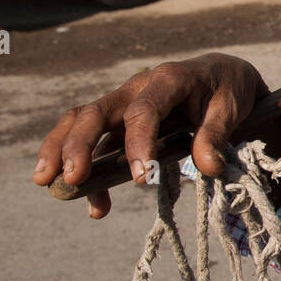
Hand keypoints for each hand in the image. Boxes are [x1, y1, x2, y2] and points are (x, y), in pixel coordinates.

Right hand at [32, 53, 278, 219]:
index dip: (138, 143)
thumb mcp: (231, 108)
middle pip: (96, 113)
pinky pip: (94, 142)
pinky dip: (86, 168)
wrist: (223, 76)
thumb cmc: (227, 90)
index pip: (143, 111)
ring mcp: (123, 104)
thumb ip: (217, 135)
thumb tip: (208, 167)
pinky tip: (95, 204)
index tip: (139, 177)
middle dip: (78, 145)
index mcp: (168, 80)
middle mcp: (137, 89)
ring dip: (61, 151)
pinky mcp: (119, 122)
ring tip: (49, 184)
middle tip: (72, 178)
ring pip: (81, 122)